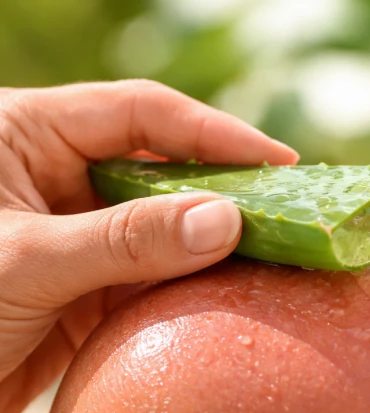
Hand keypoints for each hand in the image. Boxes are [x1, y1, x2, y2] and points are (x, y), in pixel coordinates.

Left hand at [0, 80, 297, 412]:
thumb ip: (126, 239)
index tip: (277, 162)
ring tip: (279, 252)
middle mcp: (56, 178)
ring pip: (164, 227)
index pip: (138, 114)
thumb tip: (226, 221)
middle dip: (224, 188)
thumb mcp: (27, 262)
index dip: (212, 133)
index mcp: (26, 136)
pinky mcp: (87, 289)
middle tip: (292, 208)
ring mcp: (76, 235)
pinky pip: (155, 277)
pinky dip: (193, 286)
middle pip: (162, 168)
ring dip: (214, 242)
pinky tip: (234, 291)